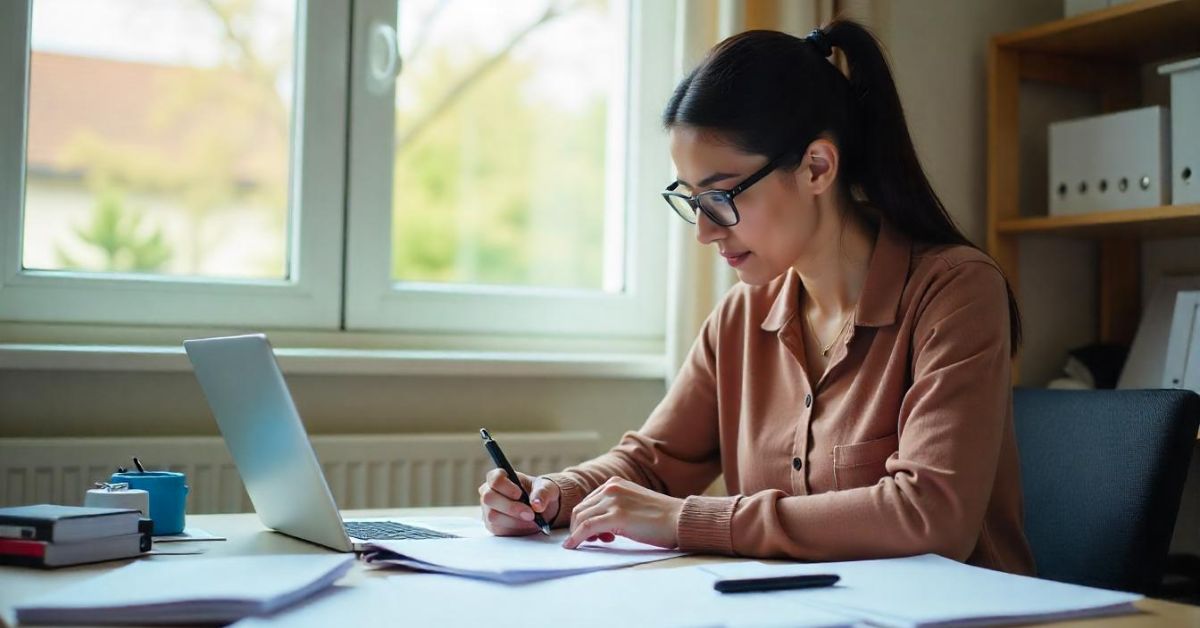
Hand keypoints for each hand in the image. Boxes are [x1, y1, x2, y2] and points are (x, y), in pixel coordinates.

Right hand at [478, 469, 560, 535]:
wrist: (540, 509)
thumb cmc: (539, 493)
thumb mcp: (547, 488)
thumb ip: (543, 493)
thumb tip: (537, 504)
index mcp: (499, 477)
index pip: (494, 479)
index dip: (505, 487)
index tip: (519, 494)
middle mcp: (489, 492)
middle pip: (489, 498)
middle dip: (511, 507)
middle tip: (530, 514)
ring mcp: (488, 509)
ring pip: (493, 516)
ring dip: (514, 520)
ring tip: (531, 519)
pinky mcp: (492, 525)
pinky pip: (498, 529)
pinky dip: (514, 529)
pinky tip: (526, 525)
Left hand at [562, 477, 682, 549]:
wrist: (679, 520)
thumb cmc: (661, 518)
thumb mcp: (633, 504)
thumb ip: (615, 508)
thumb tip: (598, 528)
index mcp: (615, 483)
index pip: (587, 502)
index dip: (584, 519)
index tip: (590, 534)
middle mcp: (611, 488)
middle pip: (580, 509)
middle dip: (578, 527)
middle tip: (590, 541)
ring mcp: (613, 501)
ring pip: (580, 519)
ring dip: (578, 534)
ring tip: (590, 544)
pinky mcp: (616, 516)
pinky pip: (587, 528)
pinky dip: (576, 538)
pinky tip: (573, 546)